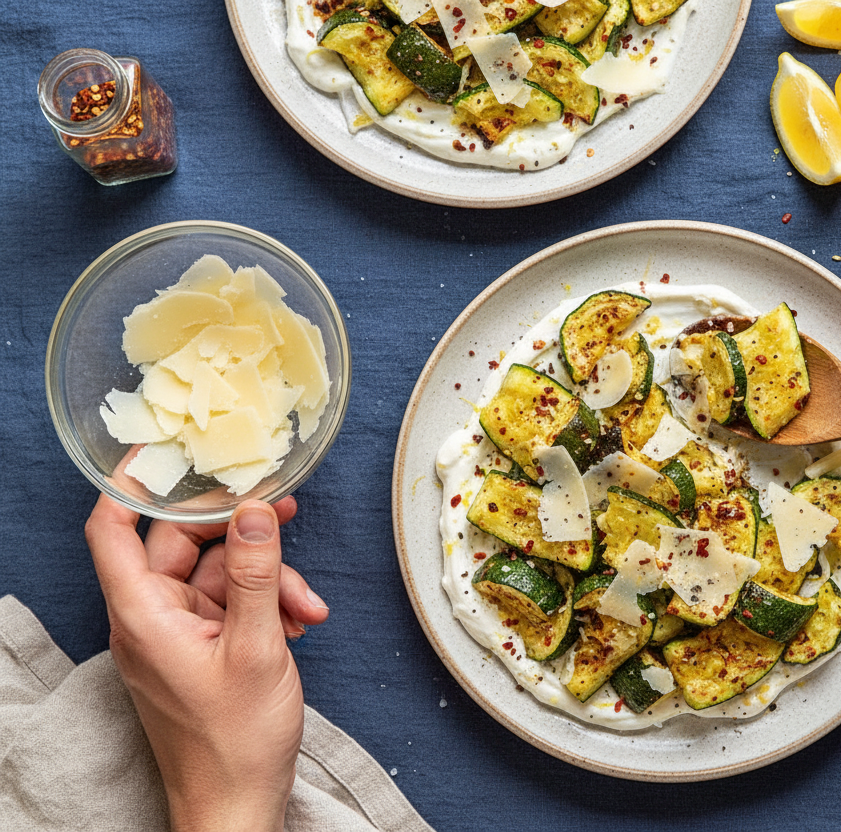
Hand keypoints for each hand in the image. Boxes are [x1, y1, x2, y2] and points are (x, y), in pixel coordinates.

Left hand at [85, 495, 328, 831]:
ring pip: (221, 574)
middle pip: (183, 543)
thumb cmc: (235, 741)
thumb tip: (256, 509)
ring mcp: (177, 632)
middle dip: (242, 531)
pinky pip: (233, 603)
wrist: (238, 804)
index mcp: (143, 614)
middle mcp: (152, 617)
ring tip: (308, 606)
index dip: (132, 483)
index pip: (113, 530)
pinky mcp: (202, 646)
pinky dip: (269, 605)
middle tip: (286, 506)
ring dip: (270, 580)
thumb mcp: (257, 648)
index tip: (164, 447)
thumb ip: (257, 573)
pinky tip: (300, 624)